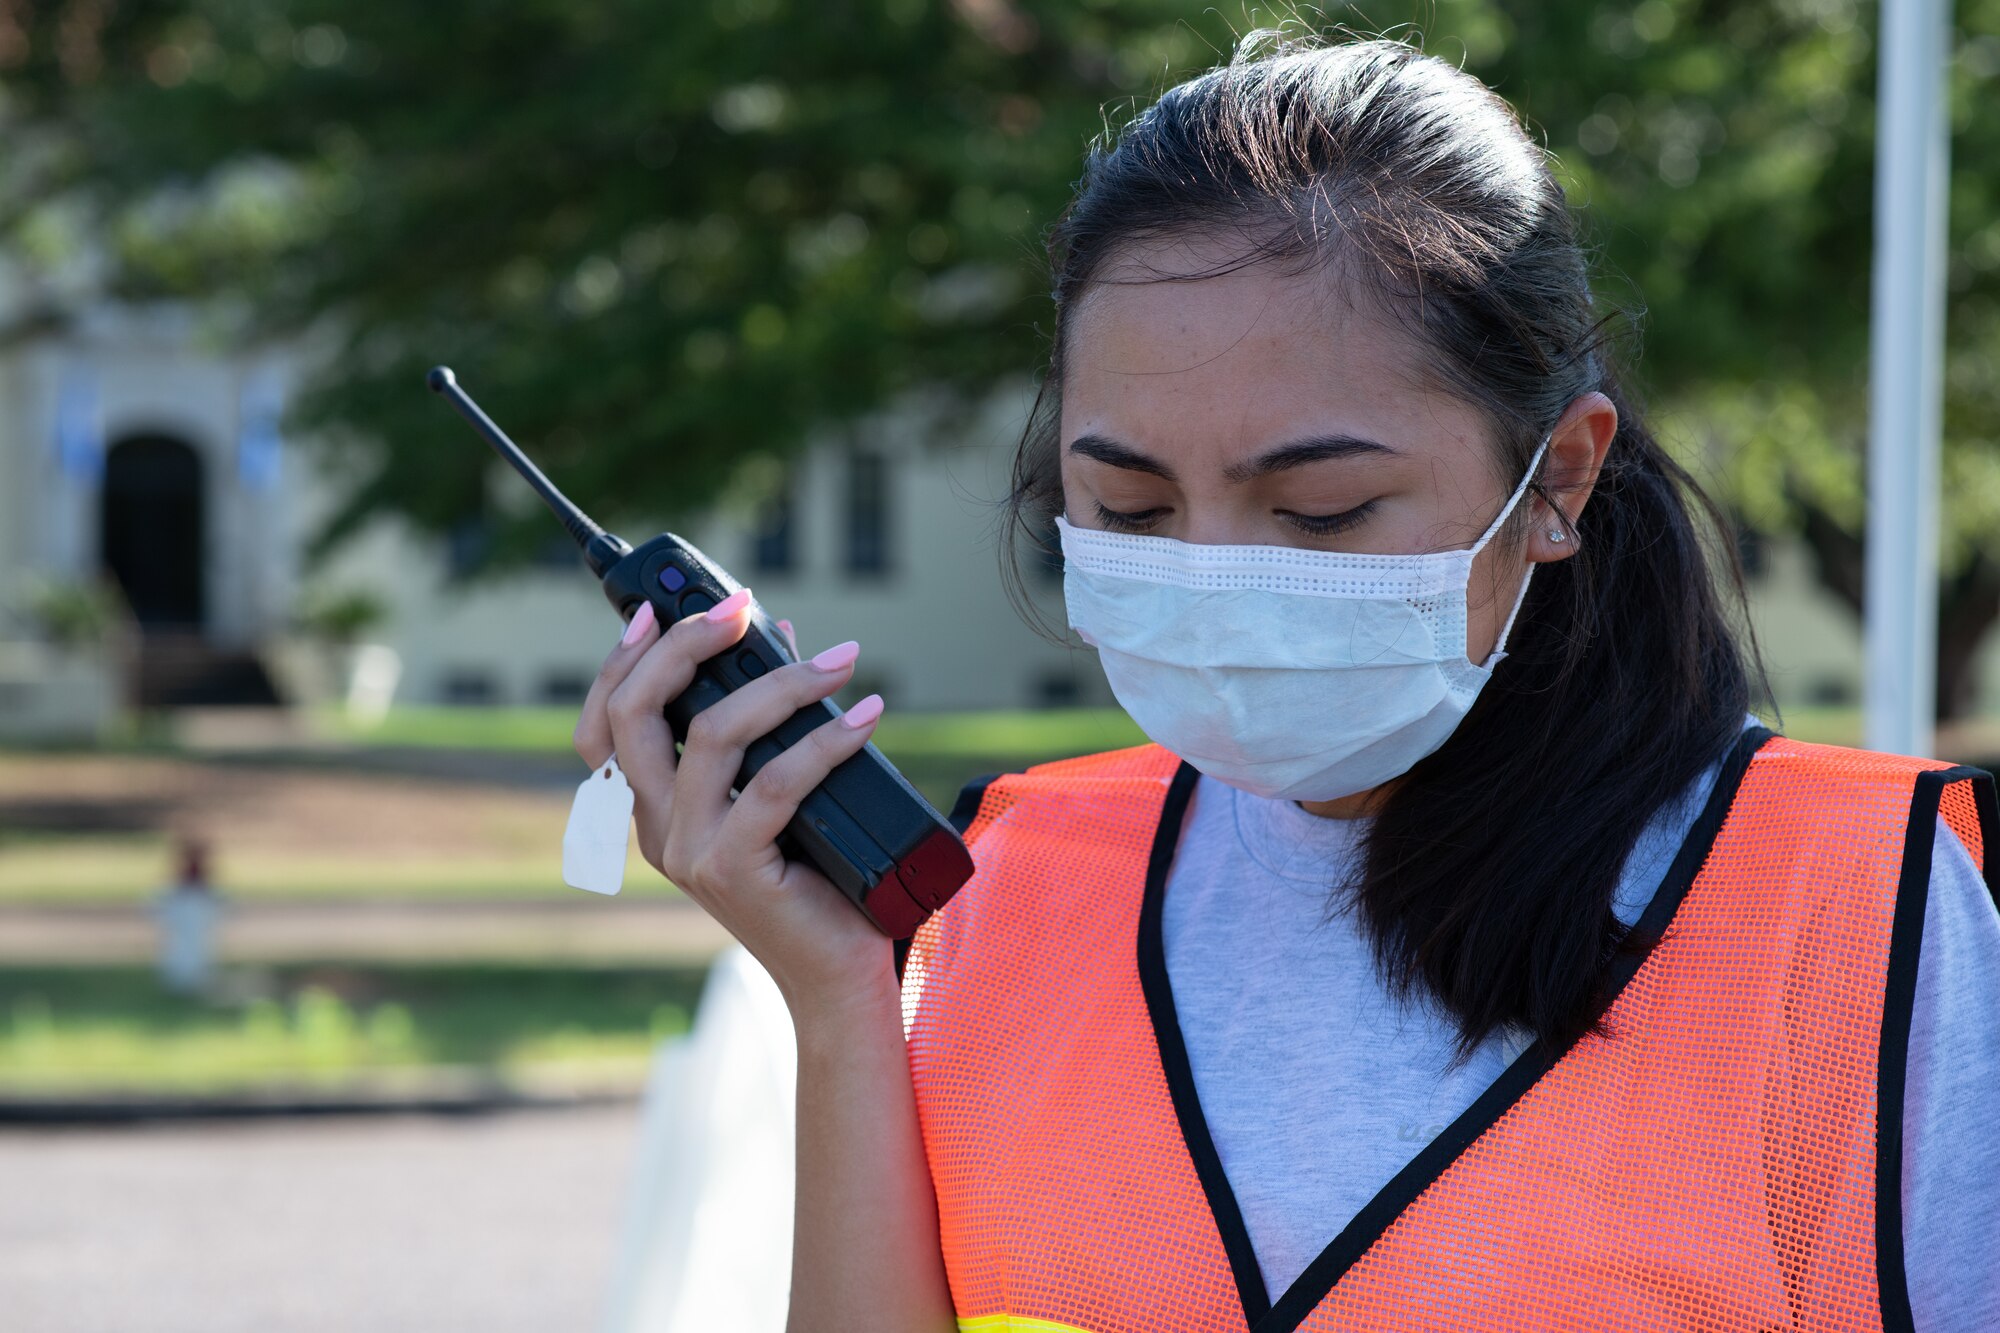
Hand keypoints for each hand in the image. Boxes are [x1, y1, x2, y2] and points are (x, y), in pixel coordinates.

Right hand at [574, 591, 891, 1008]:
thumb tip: (783, 639)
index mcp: (653, 812)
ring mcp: (690, 853)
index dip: (620, 662)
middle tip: (743, 609)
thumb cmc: (816, 881)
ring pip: (712, 736)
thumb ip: (768, 728)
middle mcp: (656, 831)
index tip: (660, 608)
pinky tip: (865, 718)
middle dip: (685, 646)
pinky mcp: (734, 870)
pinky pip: (775, 785)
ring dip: (781, 684)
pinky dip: (825, 740)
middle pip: (634, 716)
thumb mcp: (782, 795)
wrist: (836, 976)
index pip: (602, 728)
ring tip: (839, 661)